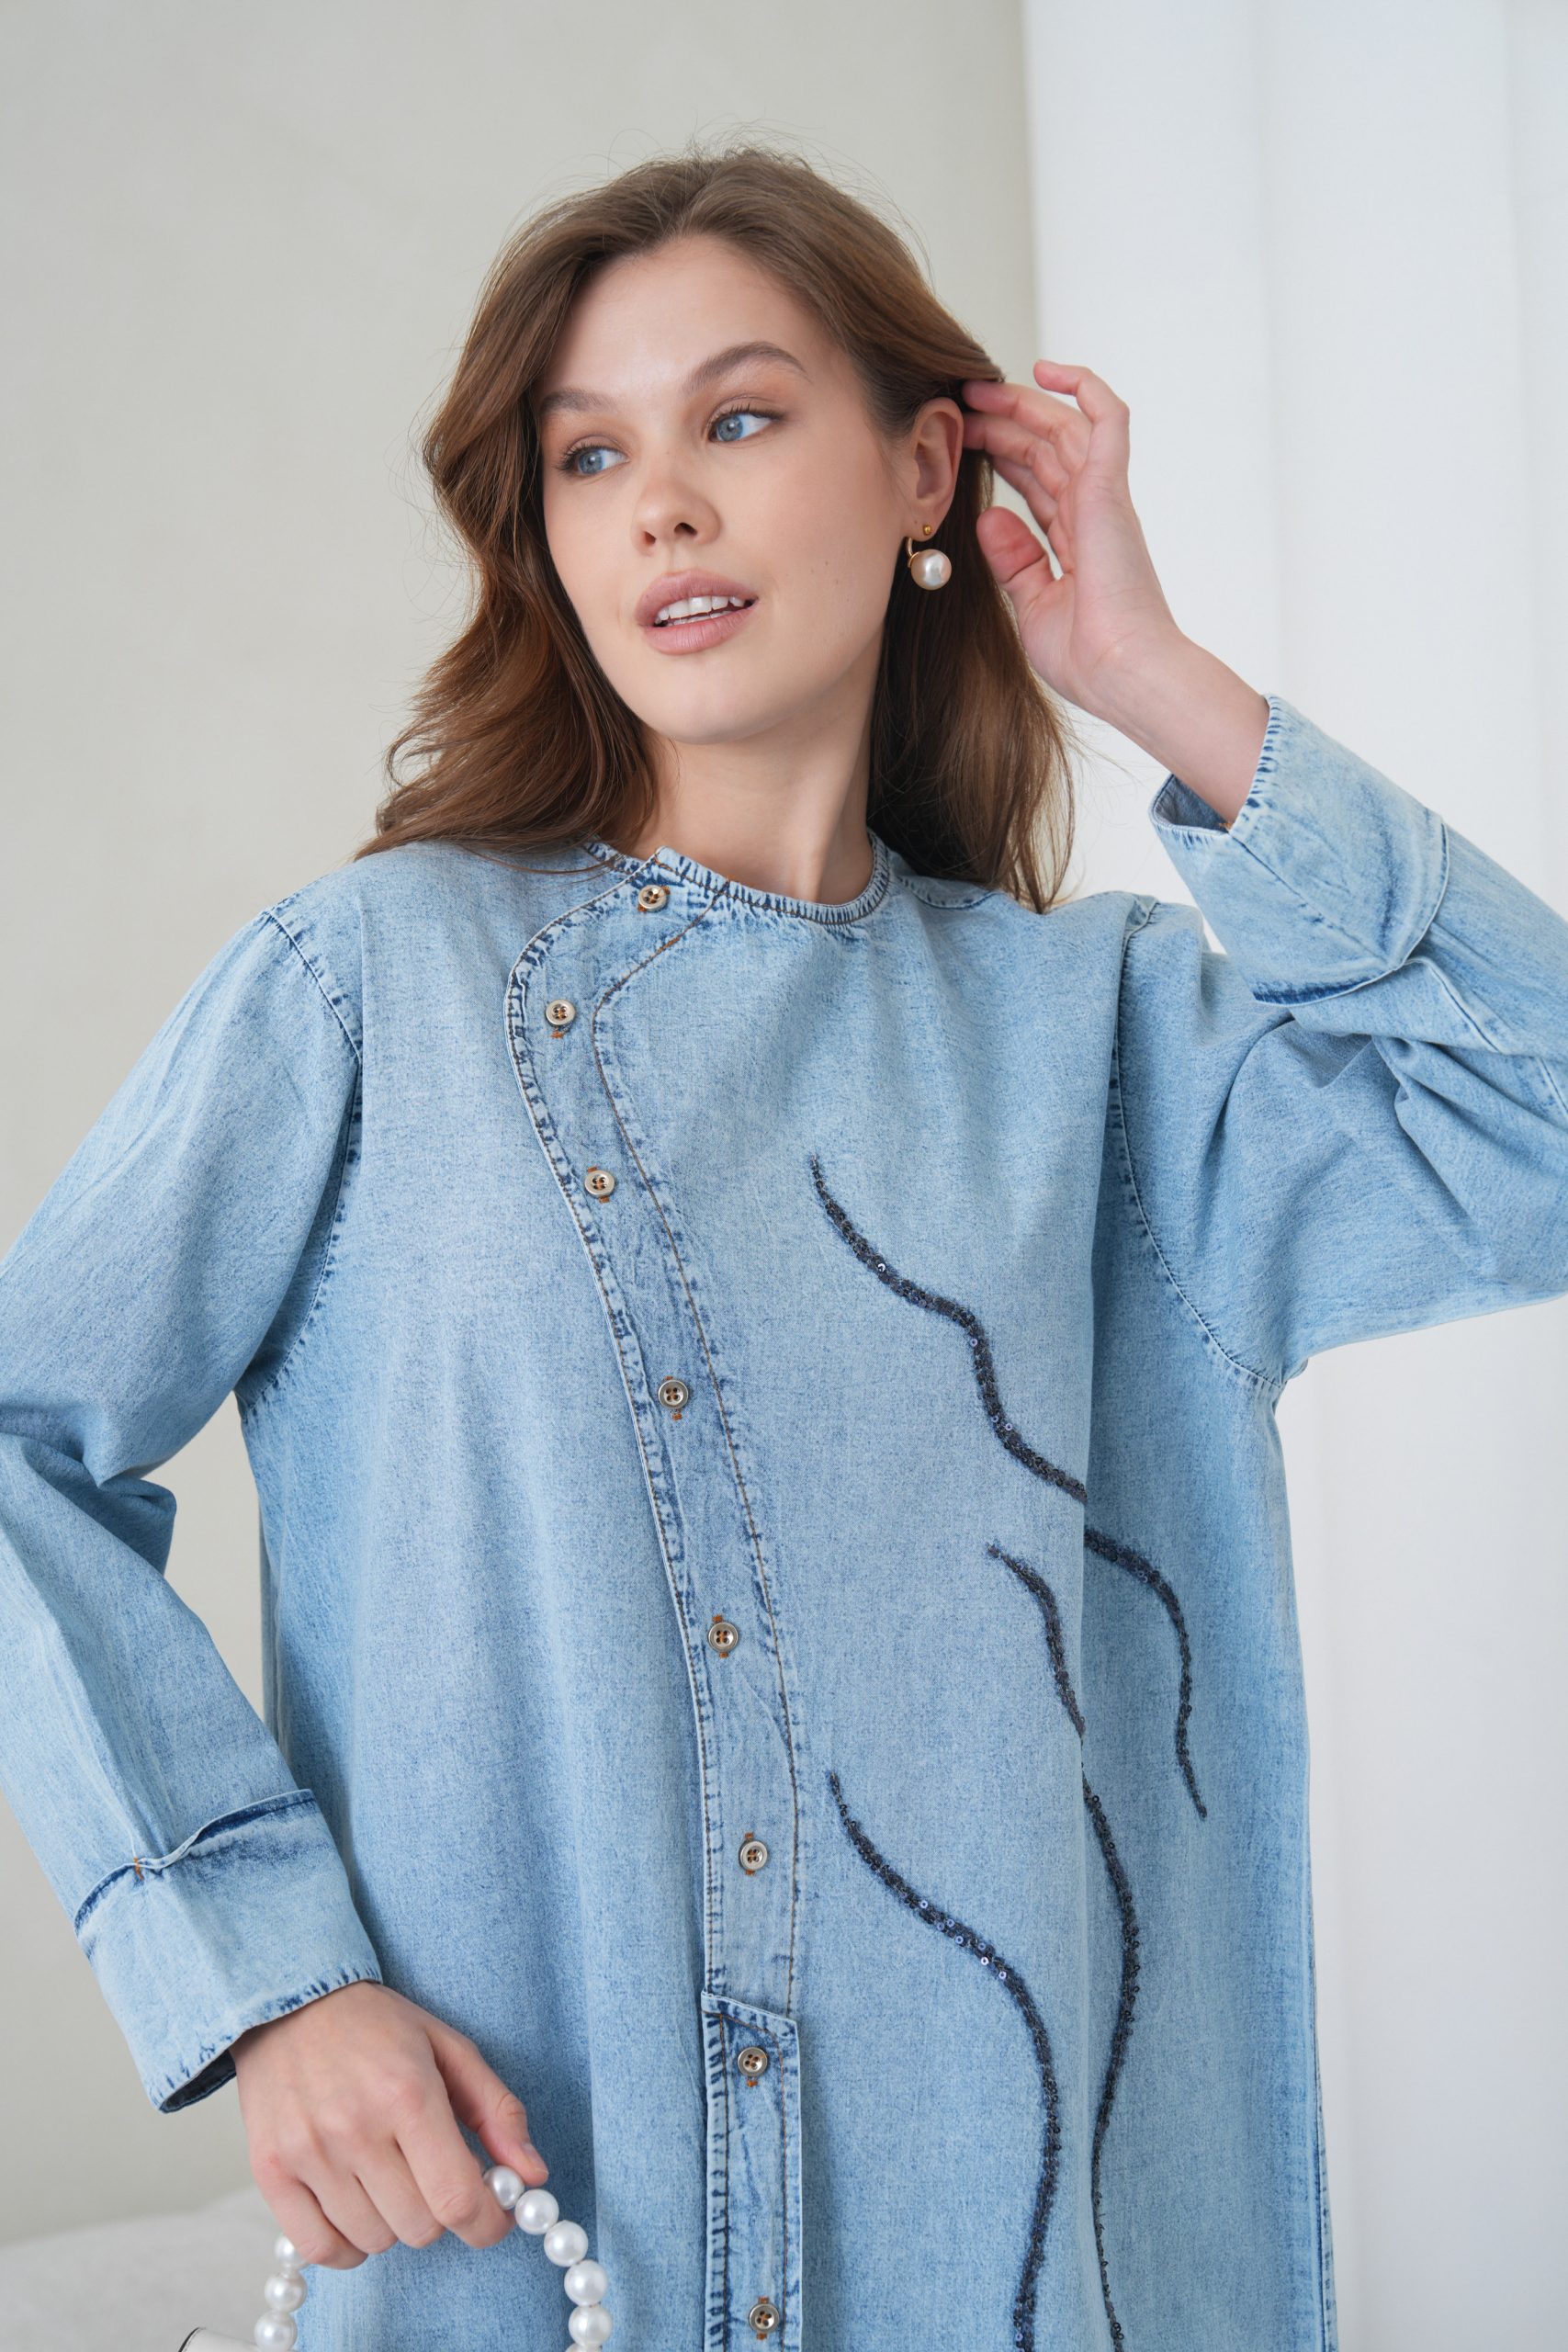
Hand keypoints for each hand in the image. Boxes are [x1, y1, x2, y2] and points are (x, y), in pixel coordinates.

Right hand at [232, 1980, 549, 2268]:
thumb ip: (497, 2112)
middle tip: (432, 2176)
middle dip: (441, 2212)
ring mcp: (308, 2154)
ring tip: (388, 2175)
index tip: (495, 2216)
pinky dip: (349, 2244)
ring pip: (376, 2240)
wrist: (290, 2003)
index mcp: (408, 2093)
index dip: (489, 2223)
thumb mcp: (449, 2048)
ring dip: (394, 2222)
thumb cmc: (376, 2026)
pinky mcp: (270, 2174)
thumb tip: (533, 2175)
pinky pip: (323, 2250)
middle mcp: (355, 2128)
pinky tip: (357, 2206)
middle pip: (420, 2227)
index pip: (458, 2199)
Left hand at [960, 361, 1183, 716]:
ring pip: (1064, 428)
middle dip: (1004, 423)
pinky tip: (1046, 369)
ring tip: (978, 389)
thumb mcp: (1033, 604)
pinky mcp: (1111, 488)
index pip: (1037, 482)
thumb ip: (1014, 560)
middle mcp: (1093, 513)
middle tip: (962, 404)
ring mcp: (1103, 497)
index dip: (1003, 455)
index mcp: (1077, 541)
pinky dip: (1084, 387)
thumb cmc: (1086, 655)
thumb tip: (990, 516)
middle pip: (1046, 449)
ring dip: (1022, 404)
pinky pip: (1107, 418)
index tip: (966, 441)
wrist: (1121, 671)